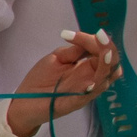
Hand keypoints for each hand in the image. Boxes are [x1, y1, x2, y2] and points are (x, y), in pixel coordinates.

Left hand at [5, 31, 120, 136]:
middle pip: (111, 64)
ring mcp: (86, 91)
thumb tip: (88, 38)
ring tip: (105, 52)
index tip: (72, 34)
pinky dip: (95, 86)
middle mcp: (91, 78)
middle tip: (101, 37)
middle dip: (109, 49)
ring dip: (107, 65)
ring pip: (105, 78)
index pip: (101, 51)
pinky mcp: (76, 102)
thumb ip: (73, 50)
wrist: (24, 100)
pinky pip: (90, 95)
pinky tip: (93, 78)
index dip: (94, 40)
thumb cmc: (41, 79)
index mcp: (87, 67)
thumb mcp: (57, 58)